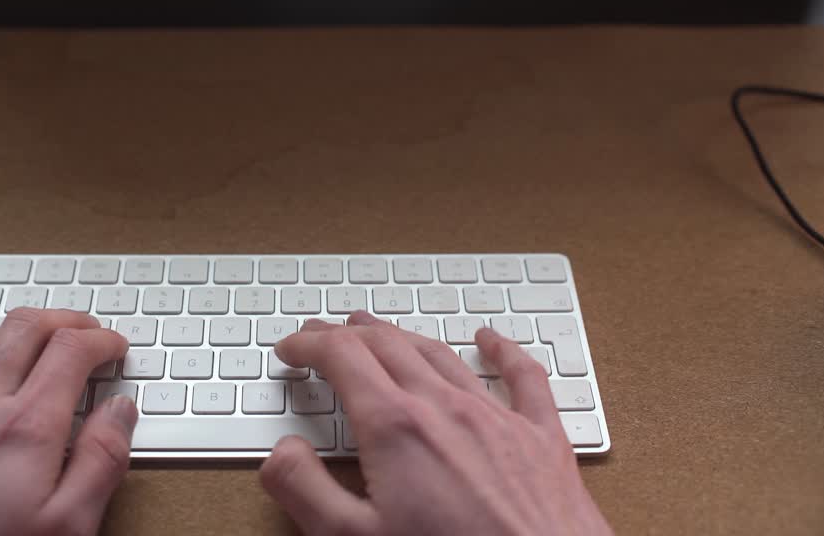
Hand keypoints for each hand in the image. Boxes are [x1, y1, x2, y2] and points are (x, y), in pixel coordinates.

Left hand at [0, 309, 134, 535]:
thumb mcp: (64, 531)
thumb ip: (99, 464)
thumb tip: (119, 413)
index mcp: (23, 428)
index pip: (72, 349)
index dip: (102, 341)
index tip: (114, 349)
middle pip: (26, 328)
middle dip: (65, 321)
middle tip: (85, 332)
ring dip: (20, 331)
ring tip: (40, 343)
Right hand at [260, 312, 611, 535]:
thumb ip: (308, 493)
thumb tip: (282, 454)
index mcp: (397, 429)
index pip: (342, 359)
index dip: (310, 345)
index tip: (292, 349)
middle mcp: (447, 409)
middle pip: (388, 346)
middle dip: (348, 335)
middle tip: (324, 335)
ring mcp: (498, 418)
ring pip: (442, 354)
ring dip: (404, 336)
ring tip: (379, 330)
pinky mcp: (542, 439)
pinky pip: (523, 376)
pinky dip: (501, 350)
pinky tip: (490, 339)